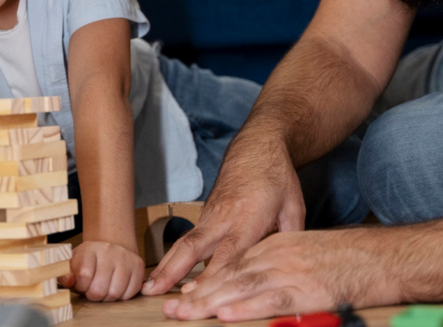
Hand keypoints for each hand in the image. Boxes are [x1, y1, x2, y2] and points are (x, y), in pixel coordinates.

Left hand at [58, 240, 144, 300]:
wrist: (111, 248)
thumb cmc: (89, 261)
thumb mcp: (73, 264)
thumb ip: (66, 274)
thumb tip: (68, 281)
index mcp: (89, 249)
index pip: (84, 275)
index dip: (81, 286)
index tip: (82, 284)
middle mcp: (108, 250)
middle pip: (99, 289)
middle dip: (94, 295)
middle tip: (93, 289)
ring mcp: (125, 257)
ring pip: (115, 293)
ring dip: (108, 297)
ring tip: (105, 288)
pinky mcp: (138, 265)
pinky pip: (130, 292)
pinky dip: (122, 296)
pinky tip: (116, 287)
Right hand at [142, 131, 304, 295]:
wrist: (256, 147)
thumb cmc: (276, 177)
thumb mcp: (294, 207)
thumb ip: (289, 240)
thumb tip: (288, 267)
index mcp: (248, 218)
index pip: (229, 253)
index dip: (213, 275)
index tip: (198, 294)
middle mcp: (223, 218)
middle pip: (194, 248)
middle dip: (173, 272)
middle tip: (153, 291)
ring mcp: (210, 216)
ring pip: (184, 244)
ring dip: (166, 267)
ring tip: (148, 288)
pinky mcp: (205, 215)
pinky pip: (188, 240)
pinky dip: (173, 258)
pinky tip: (163, 276)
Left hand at [162, 227, 398, 321]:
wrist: (387, 256)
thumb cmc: (352, 259)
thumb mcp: (308, 252)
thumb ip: (282, 264)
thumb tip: (258, 284)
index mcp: (278, 245)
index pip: (234, 263)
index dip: (207, 280)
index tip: (184, 293)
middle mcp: (279, 255)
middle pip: (231, 275)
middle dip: (199, 293)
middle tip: (172, 308)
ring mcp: (293, 271)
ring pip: (243, 287)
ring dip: (211, 302)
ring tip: (186, 313)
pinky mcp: (308, 290)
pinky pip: (272, 300)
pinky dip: (247, 308)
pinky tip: (226, 314)